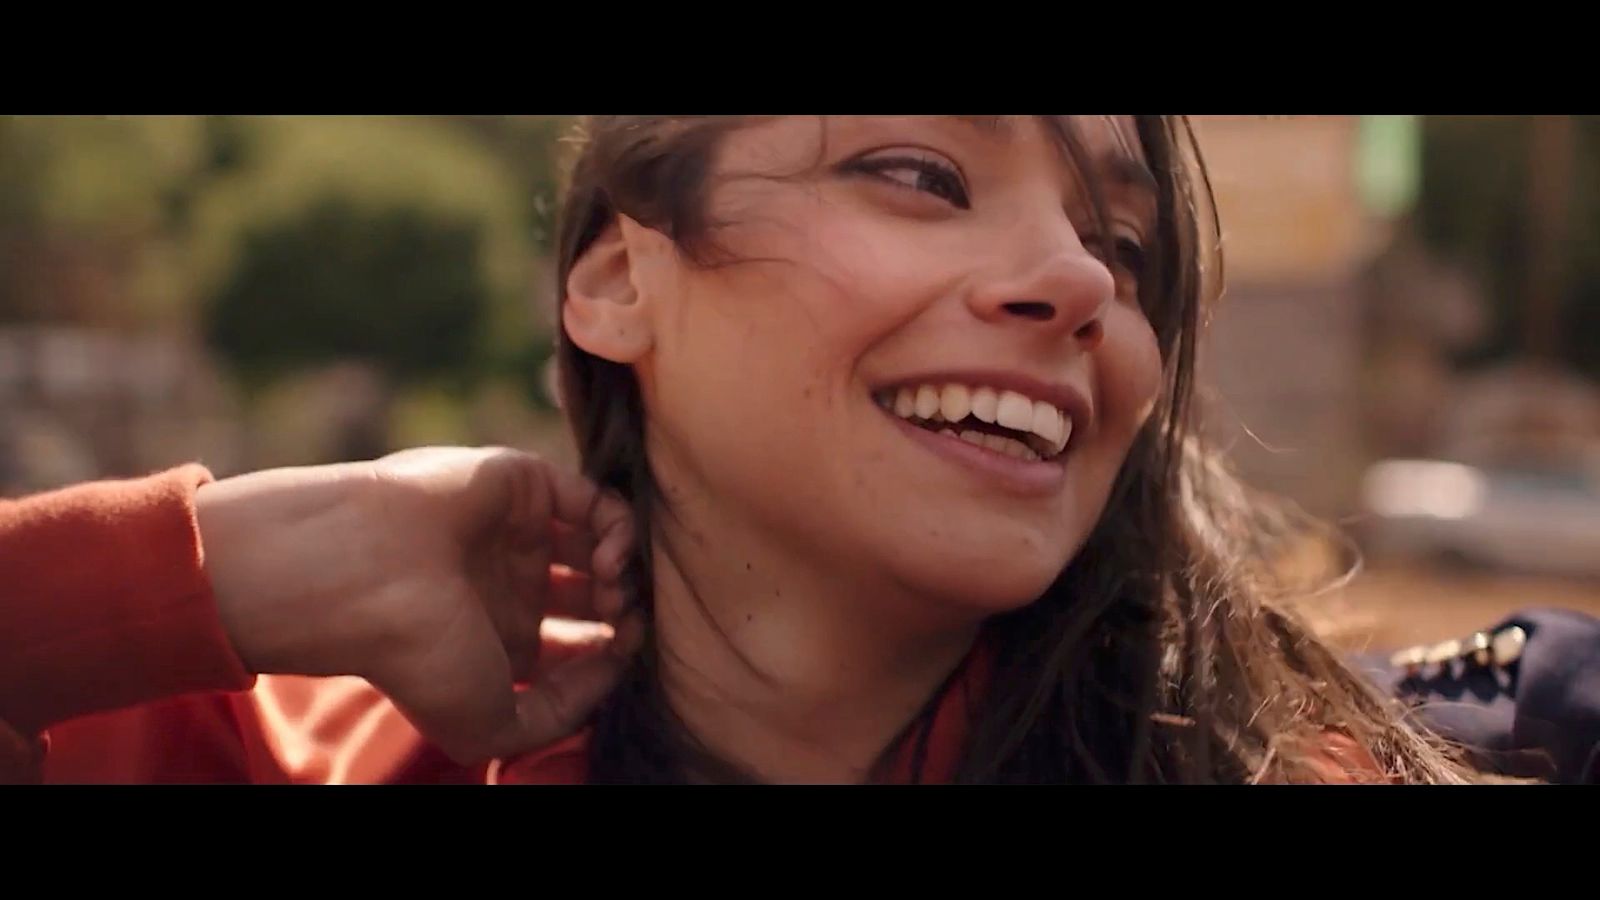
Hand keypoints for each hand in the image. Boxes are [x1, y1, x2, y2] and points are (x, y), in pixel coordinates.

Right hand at [195, 446, 641, 764]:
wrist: (368, 577)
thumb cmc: (418, 658)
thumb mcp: (492, 724)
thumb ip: (560, 713)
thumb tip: (611, 669)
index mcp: (497, 638)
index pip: (577, 645)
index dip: (612, 653)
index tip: (621, 656)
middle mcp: (508, 583)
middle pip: (595, 593)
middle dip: (624, 609)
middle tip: (627, 620)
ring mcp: (516, 531)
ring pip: (599, 543)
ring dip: (625, 569)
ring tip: (617, 591)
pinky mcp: (524, 483)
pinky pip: (594, 499)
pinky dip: (618, 527)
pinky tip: (608, 558)